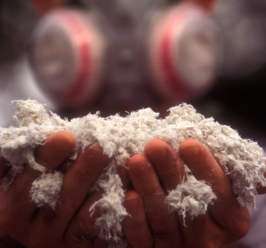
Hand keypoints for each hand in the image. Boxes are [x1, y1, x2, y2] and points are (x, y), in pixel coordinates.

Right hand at [0, 131, 116, 247]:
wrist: (38, 222)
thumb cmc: (27, 187)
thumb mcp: (12, 176)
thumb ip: (6, 163)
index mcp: (12, 208)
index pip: (26, 182)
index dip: (46, 158)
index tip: (66, 136)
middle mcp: (34, 229)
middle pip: (60, 199)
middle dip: (83, 170)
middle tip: (101, 146)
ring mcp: (59, 239)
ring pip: (84, 216)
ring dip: (104, 186)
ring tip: (121, 161)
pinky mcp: (80, 246)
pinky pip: (99, 229)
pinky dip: (113, 207)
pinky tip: (129, 187)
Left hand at [122, 139, 250, 247]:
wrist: (179, 216)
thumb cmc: (200, 189)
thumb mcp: (219, 183)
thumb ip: (225, 171)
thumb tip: (260, 166)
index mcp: (229, 218)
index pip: (221, 192)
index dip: (204, 167)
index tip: (187, 143)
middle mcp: (206, 235)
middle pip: (189, 203)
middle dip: (170, 170)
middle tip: (155, 145)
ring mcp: (179, 245)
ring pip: (164, 219)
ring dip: (149, 188)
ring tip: (136, 161)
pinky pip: (144, 239)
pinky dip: (136, 218)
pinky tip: (129, 195)